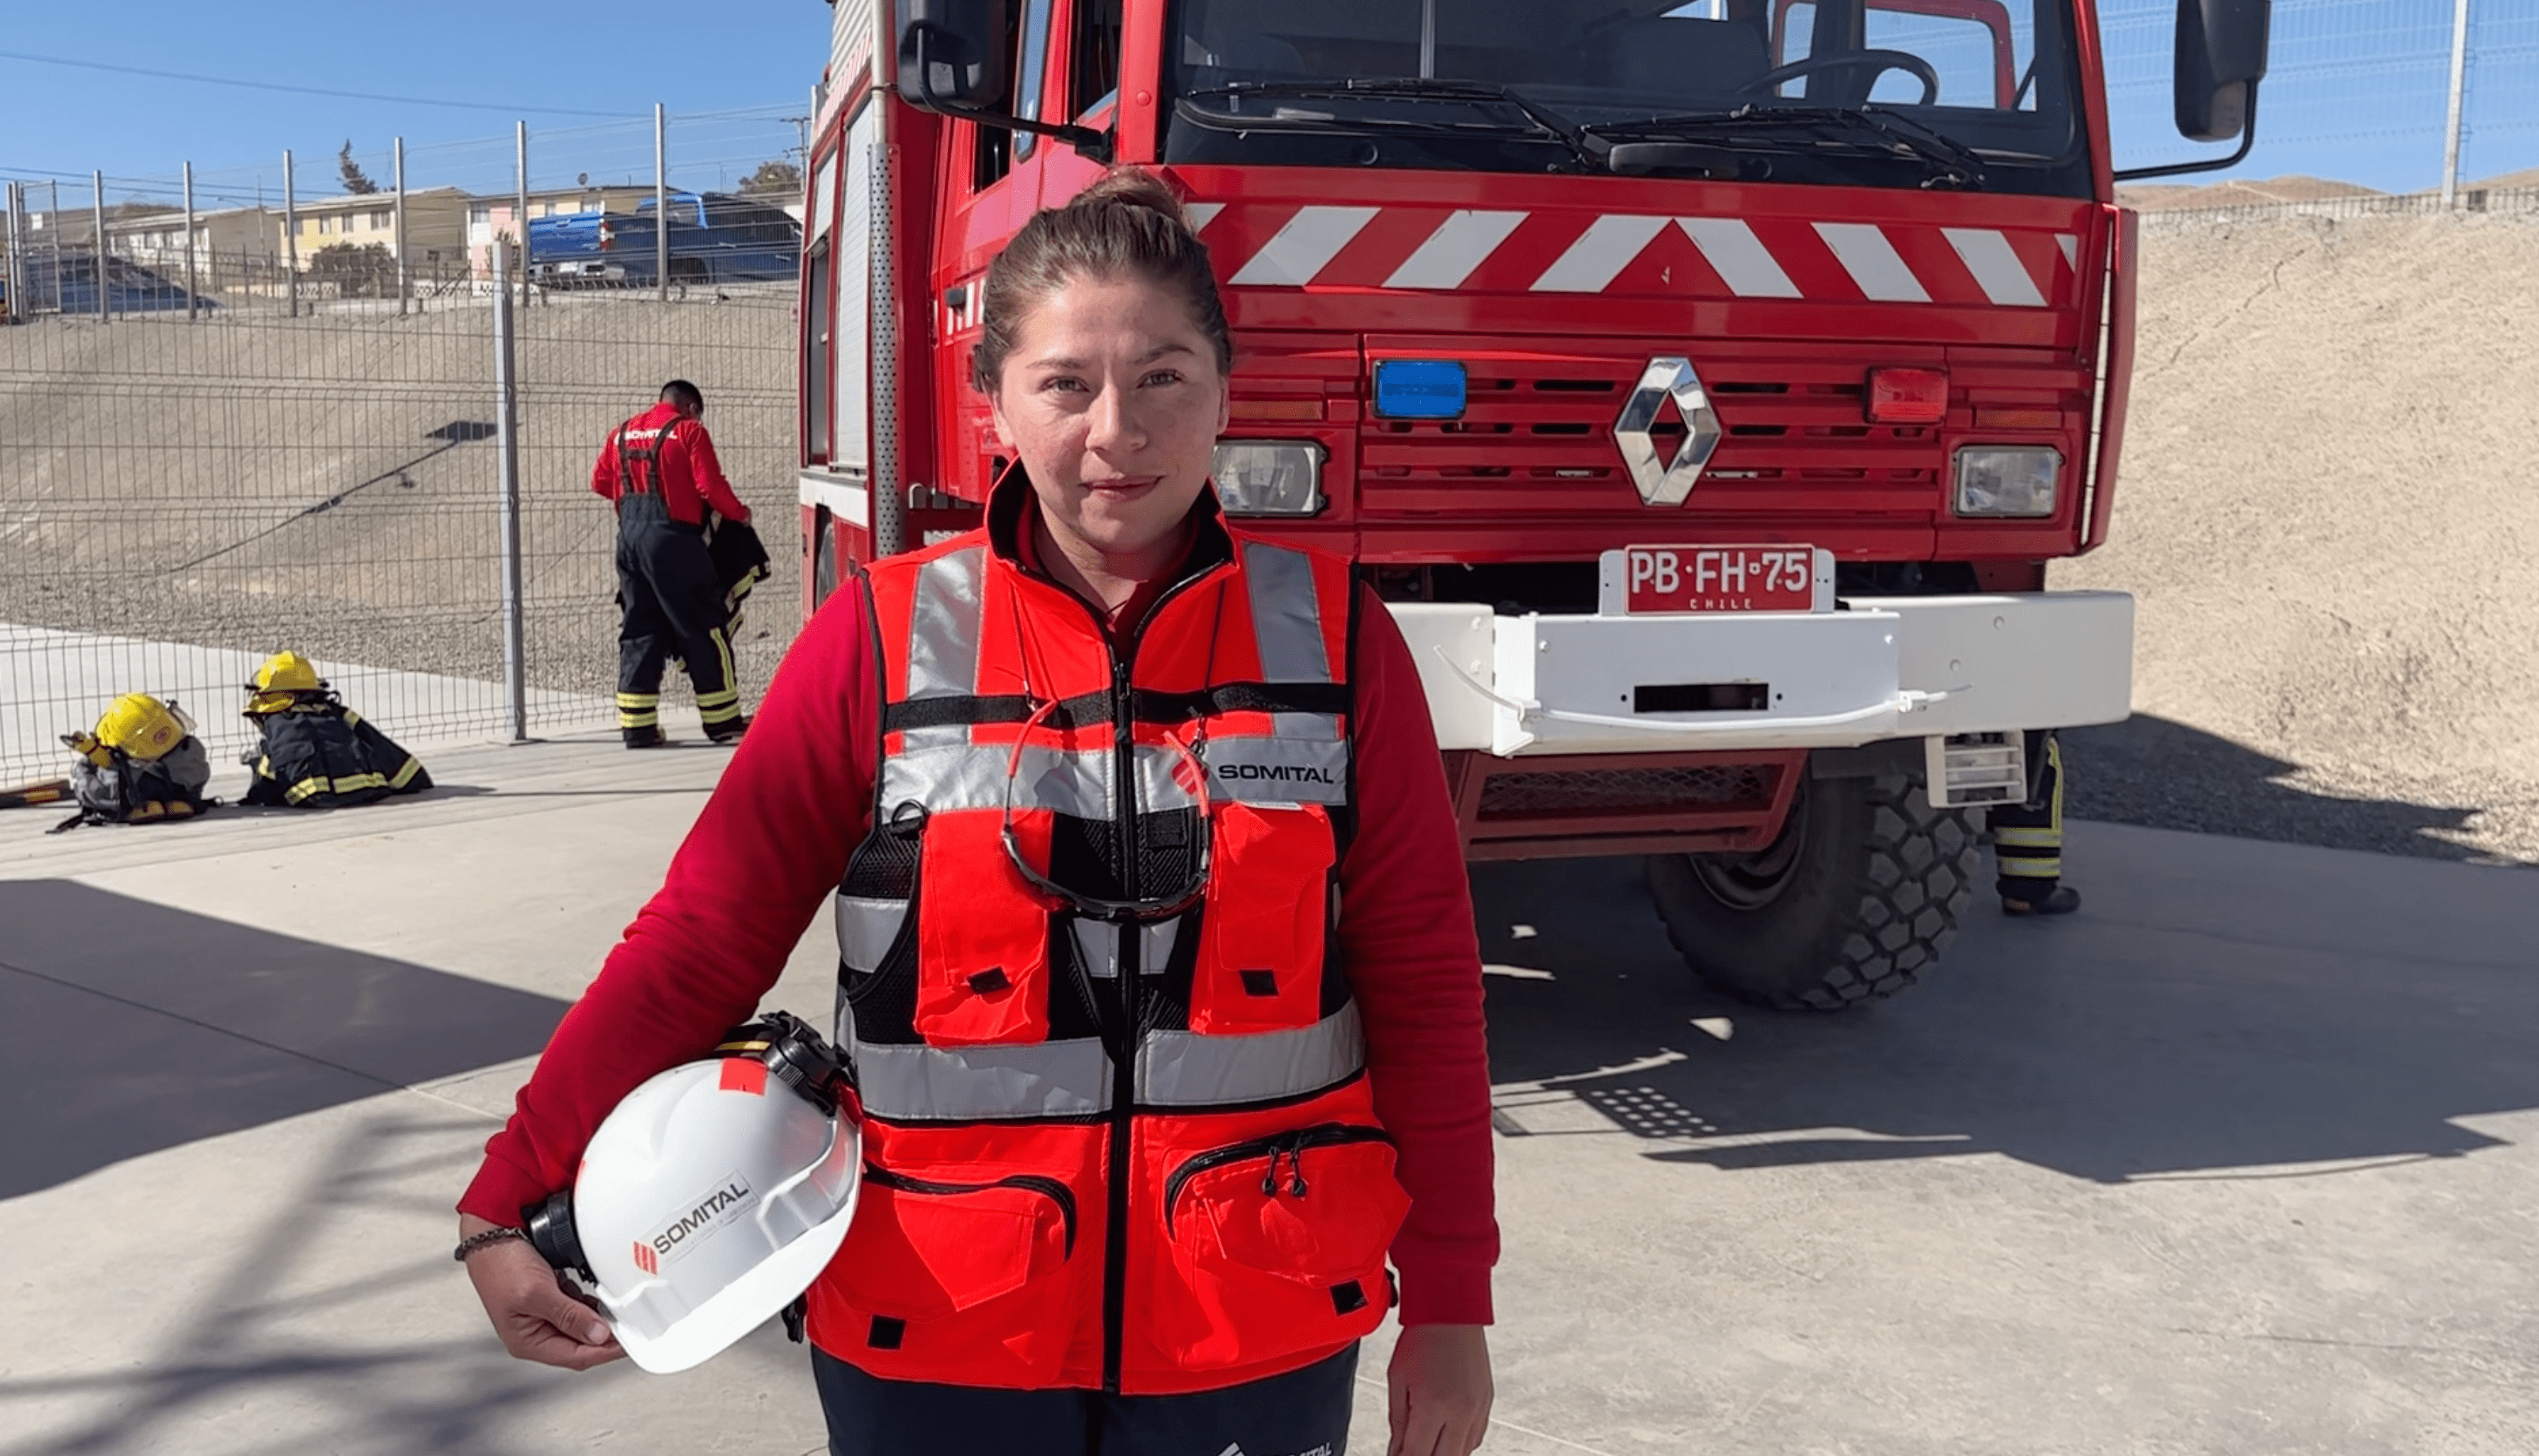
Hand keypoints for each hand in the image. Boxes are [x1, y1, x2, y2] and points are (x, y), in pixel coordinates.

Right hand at [458, 1214, 623, 1369]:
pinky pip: (577, 1307)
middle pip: (580, 1344)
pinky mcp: (549, 1299)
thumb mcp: (537, 1293)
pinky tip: (596, 1295)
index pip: (575, 1356)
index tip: (628, 1343)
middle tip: (629, 1325)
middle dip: (604, 1335)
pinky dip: (589, 1303)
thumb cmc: (501, 1265)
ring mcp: (542, 1315)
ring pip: (581, 1325)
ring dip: (598, 1318)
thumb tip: (598, 1335)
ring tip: (614, 1308)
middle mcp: (535, 1333)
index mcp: (527, 1341)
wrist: (492, 1234)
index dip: (604, 1351)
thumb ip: (569, 1316)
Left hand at [1388, 1323, 1492, 1455]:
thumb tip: (1396, 1452)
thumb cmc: (1422, 1339)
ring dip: (1442, 1454)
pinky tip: (1445, 1437)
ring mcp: (1478, 1410)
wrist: (1452, 1311)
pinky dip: (1459, 1445)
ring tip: (1425, 1443)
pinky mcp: (1487, 1404)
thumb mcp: (1397, 1381)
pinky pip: (1475, 1440)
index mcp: (1434, 1406)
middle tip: (1408, 1451)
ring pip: (1462, 1455)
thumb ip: (1397, 1423)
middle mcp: (1461, 1412)